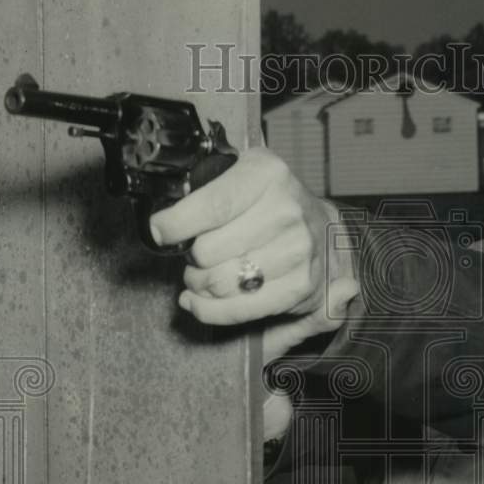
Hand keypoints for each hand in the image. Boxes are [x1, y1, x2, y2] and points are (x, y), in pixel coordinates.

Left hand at [150, 147, 348, 325]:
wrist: (324, 232)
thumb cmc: (272, 203)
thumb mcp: (245, 173)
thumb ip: (206, 185)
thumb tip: (163, 222)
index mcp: (268, 175)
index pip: (212, 206)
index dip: (176, 224)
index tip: (160, 231)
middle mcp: (287, 212)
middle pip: (208, 250)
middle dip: (190, 258)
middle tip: (195, 255)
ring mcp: (296, 252)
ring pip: (219, 283)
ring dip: (199, 284)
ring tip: (203, 275)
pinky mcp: (298, 287)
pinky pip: (238, 309)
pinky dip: (209, 310)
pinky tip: (199, 301)